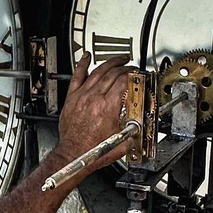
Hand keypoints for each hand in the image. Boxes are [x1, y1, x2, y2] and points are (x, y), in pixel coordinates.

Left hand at [54, 55, 130, 174]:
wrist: (73, 155)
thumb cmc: (92, 152)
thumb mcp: (121, 143)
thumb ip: (133, 131)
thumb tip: (140, 125)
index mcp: (107, 107)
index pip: (123, 81)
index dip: (134, 75)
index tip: (139, 76)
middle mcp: (94, 98)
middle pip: (112, 74)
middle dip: (125, 68)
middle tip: (132, 68)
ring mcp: (81, 96)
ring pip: (97, 72)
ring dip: (110, 63)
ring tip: (119, 59)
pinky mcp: (72, 98)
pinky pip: (77, 76)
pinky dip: (83, 64)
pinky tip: (86, 57)